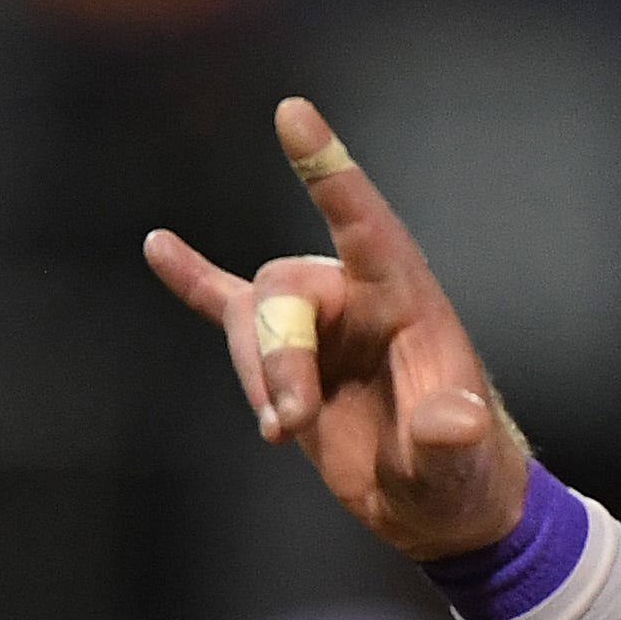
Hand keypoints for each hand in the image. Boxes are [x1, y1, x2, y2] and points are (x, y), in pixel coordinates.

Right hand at [143, 99, 527, 561]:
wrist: (437, 506)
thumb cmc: (461, 474)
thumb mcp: (461, 463)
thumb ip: (454, 438)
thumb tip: (454, 421)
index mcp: (409, 303)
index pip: (366, 223)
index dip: (329, 170)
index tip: (292, 113)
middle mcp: (358, 299)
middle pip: (284, 292)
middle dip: (276, 359)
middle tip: (288, 424)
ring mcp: (319, 325)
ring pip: (252, 318)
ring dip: (256, 375)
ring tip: (281, 430)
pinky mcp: (286, 359)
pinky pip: (226, 304)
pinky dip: (192, 279)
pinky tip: (159, 247)